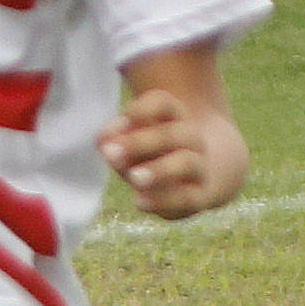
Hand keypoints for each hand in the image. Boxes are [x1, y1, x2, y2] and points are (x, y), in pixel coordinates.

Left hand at [99, 88, 243, 218]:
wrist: (198, 177)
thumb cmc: (149, 153)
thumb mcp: (129, 142)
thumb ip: (115, 139)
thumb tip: (105, 142)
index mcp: (174, 116)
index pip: (162, 103)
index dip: (140, 111)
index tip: (120, 121)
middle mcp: (190, 138)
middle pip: (171, 134)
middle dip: (140, 143)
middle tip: (111, 153)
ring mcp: (199, 166)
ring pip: (185, 162)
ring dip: (158, 171)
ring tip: (134, 178)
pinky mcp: (200, 195)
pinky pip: (187, 198)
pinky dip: (163, 201)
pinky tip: (140, 202)